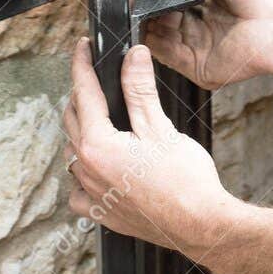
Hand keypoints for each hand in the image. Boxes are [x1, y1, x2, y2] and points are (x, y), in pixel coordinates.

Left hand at [64, 39, 243, 257]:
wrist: (200, 225)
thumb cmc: (185, 180)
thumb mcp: (161, 127)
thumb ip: (140, 90)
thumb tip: (133, 57)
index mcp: (98, 144)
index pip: (84, 93)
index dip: (82, 65)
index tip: (82, 48)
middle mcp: (87, 169)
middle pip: (72, 120)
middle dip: (81, 95)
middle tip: (96, 80)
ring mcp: (92, 193)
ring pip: (73, 152)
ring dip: (80, 132)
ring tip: (99, 120)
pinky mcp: (102, 213)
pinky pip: (78, 190)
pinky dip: (83, 174)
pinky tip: (97, 170)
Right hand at [141, 0, 272, 88]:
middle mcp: (204, 22)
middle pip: (161, 15)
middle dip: (144, 4)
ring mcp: (199, 46)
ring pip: (159, 36)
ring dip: (144, 22)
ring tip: (135, 6)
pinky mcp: (198, 67)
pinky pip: (165, 57)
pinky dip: (150, 44)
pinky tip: (143, 28)